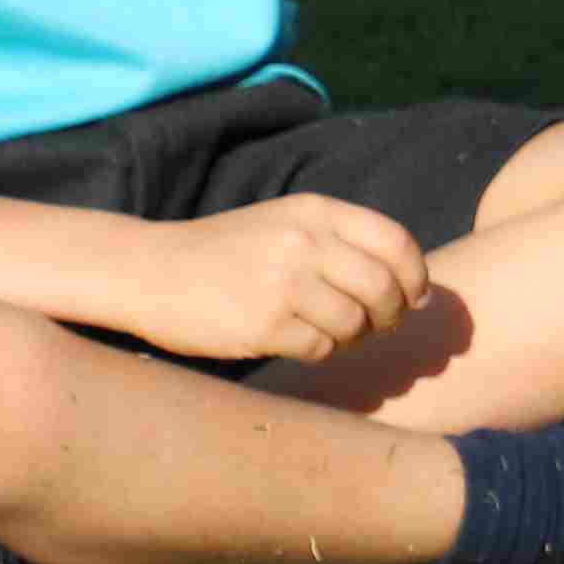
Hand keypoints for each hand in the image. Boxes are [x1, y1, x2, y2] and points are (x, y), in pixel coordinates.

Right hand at [122, 196, 434, 366]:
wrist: (148, 271)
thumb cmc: (226, 252)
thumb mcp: (286, 224)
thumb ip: (342, 243)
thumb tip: (414, 288)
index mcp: (316, 212)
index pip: (396, 243)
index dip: (415, 276)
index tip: (414, 298)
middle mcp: (304, 242)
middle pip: (384, 288)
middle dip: (392, 314)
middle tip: (380, 327)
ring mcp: (284, 283)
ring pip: (356, 323)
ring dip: (355, 337)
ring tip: (334, 334)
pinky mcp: (264, 324)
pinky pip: (321, 348)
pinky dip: (320, 351)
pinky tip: (299, 343)